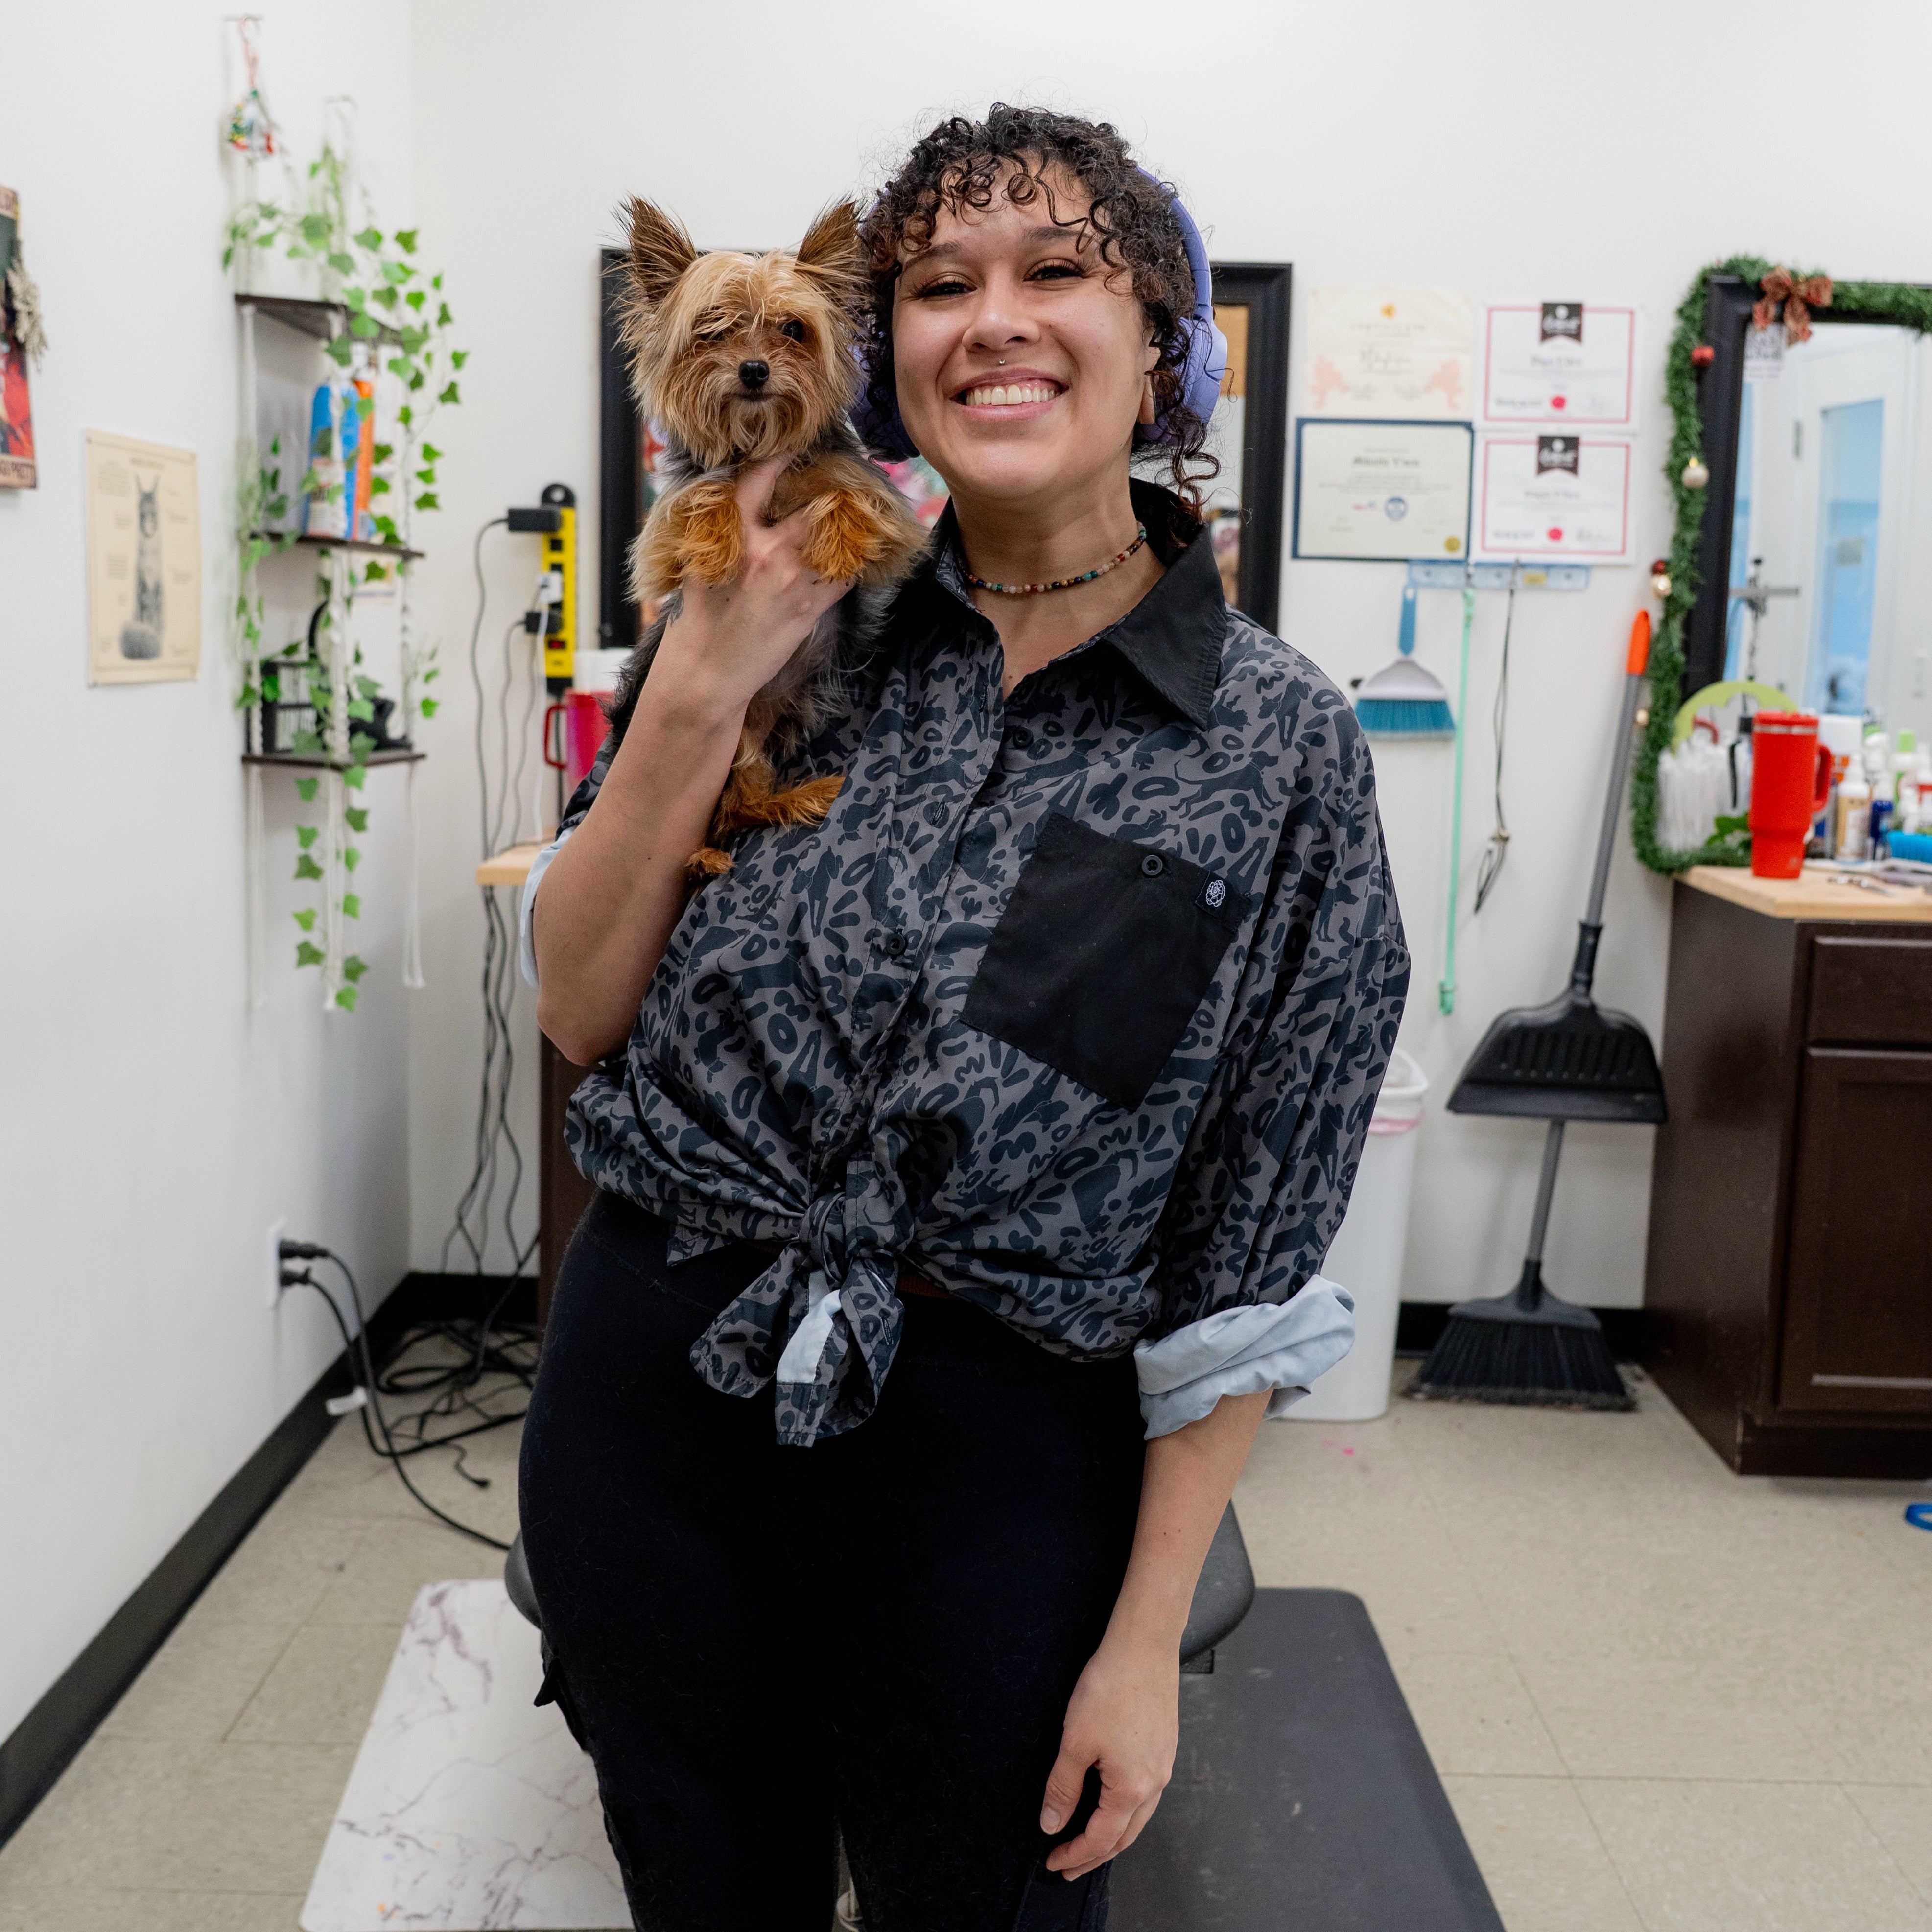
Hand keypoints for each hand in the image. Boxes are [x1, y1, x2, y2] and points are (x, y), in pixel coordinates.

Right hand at [649, 456, 853, 723]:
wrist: (708, 671)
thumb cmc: (700, 618)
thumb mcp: (700, 564)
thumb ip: (723, 529)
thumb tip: (740, 499)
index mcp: (733, 537)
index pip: (757, 480)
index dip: (778, 459)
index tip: (792, 449)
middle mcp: (767, 554)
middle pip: (812, 507)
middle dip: (830, 490)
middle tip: (843, 480)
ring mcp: (794, 581)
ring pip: (836, 540)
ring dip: (848, 527)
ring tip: (859, 514)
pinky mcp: (810, 608)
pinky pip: (843, 576)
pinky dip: (850, 563)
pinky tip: (853, 555)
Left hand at [1039, 1631, 1177, 1880]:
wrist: (1142, 1646)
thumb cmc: (1110, 1688)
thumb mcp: (1075, 1741)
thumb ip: (1063, 1787)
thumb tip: (1052, 1823)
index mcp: (1132, 1788)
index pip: (1101, 1839)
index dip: (1075, 1854)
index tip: (1054, 1862)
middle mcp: (1155, 1782)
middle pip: (1125, 1836)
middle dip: (1095, 1854)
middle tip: (1069, 1864)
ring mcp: (1163, 1764)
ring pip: (1138, 1816)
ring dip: (1113, 1835)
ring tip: (1089, 1841)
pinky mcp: (1164, 1745)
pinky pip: (1146, 1793)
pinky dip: (1126, 1810)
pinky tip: (1112, 1801)